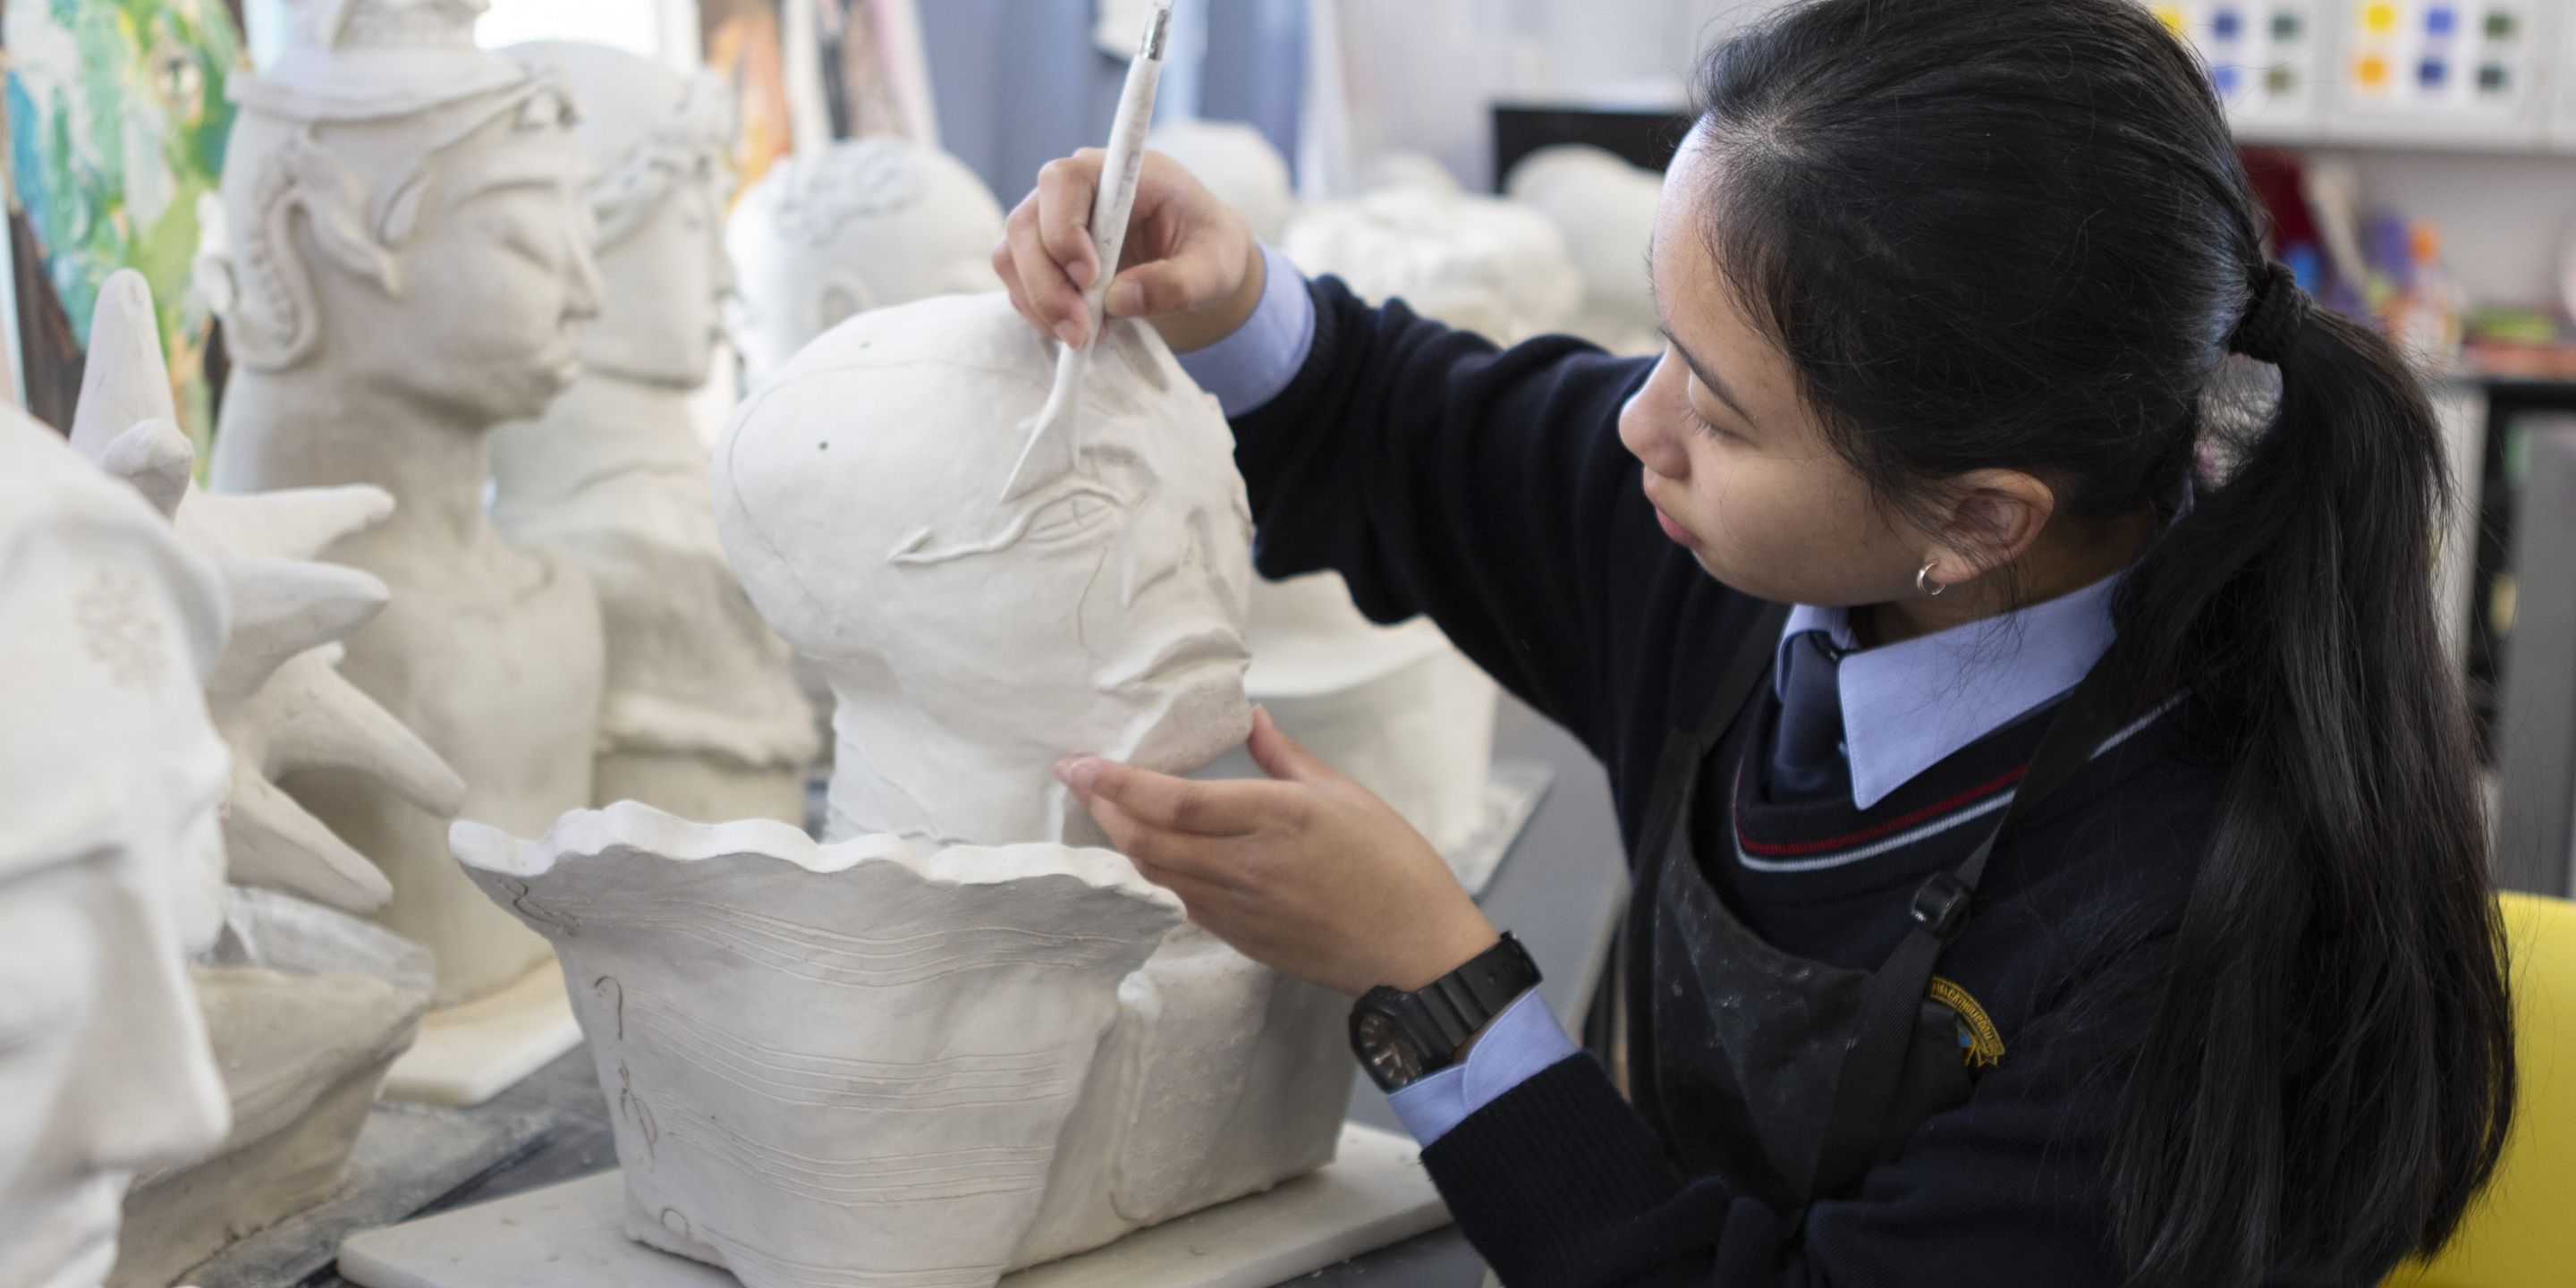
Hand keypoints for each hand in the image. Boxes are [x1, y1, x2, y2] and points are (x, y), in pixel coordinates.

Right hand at [994, 148, 1267, 354]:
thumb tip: (1119, 299)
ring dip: (1039, 303)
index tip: (1091, 278)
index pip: (1062, 181)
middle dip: (1046, 285)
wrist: (1198, 259)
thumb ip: (1176, 283)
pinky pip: (1018, 281)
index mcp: (1116, 172)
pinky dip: (1039, 312)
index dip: (1063, 229)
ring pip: (1012, 255)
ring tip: (1082, 337)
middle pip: (1025, 225)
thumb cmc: (1207, 249)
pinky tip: (1079, 331)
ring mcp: (1049, 220)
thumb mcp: (1214, 269)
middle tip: (1080, 332)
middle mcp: (1072, 190)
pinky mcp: (1041, 253)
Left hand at [1056, 707, 1499, 996]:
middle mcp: (1248, 866)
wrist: (1416, 952)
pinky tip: (1151, 852)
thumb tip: (1253, 718)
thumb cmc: (1394, 868)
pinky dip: (1155, 873)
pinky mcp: (1240, 938)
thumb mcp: (1346, 796)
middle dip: (1102, 810)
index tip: (1079, 764)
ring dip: (1122, 843)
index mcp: (1277, 819)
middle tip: (1080, 781)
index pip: (1174, 802)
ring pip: (1155, 875)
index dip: (1117, 783)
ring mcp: (1240, 909)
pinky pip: (1181, 902)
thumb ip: (1286, 758)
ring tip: (1104, 810)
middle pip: (1147, 842)